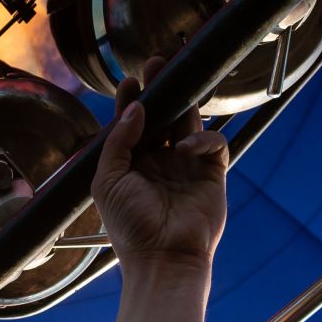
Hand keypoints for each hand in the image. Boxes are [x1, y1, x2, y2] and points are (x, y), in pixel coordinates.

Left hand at [91, 55, 228, 269]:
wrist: (162, 259)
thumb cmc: (130, 227)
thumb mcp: (109, 180)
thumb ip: (118, 141)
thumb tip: (134, 107)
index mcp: (132, 163)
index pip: (134, 122)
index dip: (132, 100)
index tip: (130, 82)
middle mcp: (159, 161)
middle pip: (163, 114)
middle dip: (161, 88)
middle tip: (158, 62)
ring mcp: (186, 166)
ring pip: (189, 121)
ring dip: (183, 99)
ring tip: (175, 79)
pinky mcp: (211, 174)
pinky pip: (213, 144)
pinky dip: (202, 139)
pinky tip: (184, 149)